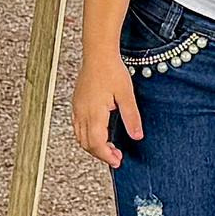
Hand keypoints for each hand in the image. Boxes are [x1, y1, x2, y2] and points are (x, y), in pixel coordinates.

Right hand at [73, 46, 139, 169]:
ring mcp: (77, 108)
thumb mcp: (126, 94)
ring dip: (93, 146)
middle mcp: (82, 113)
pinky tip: (97, 133)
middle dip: (101, 154)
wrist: (98, 54)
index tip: (117, 161)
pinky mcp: (76, 103)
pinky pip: (77, 126)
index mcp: (94, 113)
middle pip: (87, 143)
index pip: (97, 143)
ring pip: (80, 136)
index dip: (106, 156)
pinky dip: (86, 136)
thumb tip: (137, 136)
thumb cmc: (112, 70)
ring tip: (109, 148)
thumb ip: (131, 117)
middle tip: (116, 157)